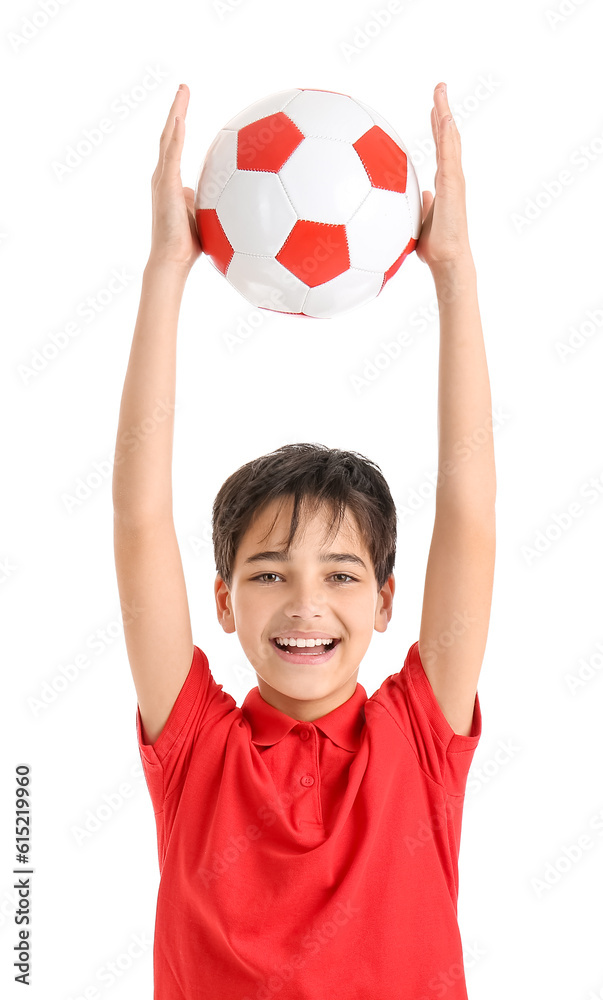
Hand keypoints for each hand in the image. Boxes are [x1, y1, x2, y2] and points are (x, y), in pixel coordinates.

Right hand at [148, 84, 202, 271]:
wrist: (173, 260)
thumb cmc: (187, 245)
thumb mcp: (201, 215)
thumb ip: (205, 201)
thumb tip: (217, 195)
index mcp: (171, 181)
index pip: (175, 145)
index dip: (180, 125)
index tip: (186, 107)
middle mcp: (163, 175)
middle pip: (170, 134)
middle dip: (177, 109)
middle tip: (183, 87)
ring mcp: (162, 179)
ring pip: (169, 139)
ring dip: (176, 113)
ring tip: (183, 91)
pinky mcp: (166, 186)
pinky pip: (172, 155)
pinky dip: (177, 136)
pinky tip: (183, 119)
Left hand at [415, 83, 472, 271]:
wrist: (446, 260)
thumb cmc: (436, 246)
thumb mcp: (422, 220)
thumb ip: (424, 204)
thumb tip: (423, 196)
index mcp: (444, 182)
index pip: (440, 148)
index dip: (437, 127)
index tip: (434, 109)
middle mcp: (450, 176)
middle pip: (448, 137)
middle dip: (443, 111)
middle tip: (440, 88)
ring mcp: (454, 179)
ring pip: (450, 140)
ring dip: (444, 114)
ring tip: (440, 91)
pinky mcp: (452, 185)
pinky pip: (448, 155)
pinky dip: (446, 135)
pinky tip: (443, 118)